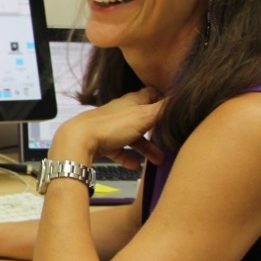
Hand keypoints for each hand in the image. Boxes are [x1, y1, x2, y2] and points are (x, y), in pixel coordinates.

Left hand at [51, 87, 165, 167]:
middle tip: (170, 141)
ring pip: (132, 136)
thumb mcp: (143, 115)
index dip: (162, 99)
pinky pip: (117, 150)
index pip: (150, 94)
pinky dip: (127, 157)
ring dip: (145, 147)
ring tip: (158, 160)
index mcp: (131, 101)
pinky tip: (134, 166)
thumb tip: (182, 97)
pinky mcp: (100, 142)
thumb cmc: (111, 125)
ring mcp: (109, 127)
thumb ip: (163, 109)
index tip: (174, 107)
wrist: (78, 140)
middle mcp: (120, 111)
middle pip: (143, 119)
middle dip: (157, 130)